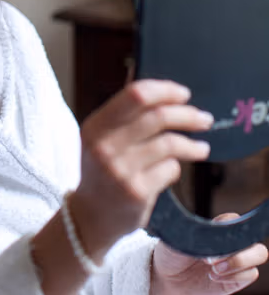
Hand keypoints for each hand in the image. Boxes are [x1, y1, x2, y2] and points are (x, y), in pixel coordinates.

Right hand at [71, 80, 213, 259]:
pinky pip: (170, 170)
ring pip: (169, 144)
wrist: (90, 217)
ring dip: (192, 145)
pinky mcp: (137, 192)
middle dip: (187, 115)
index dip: (165, 90)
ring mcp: (120, 170)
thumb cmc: (102, 171)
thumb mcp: (100, 138)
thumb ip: (122, 111)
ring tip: (202, 148)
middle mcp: (105, 145)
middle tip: (204, 119)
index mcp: (95, 126)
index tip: (184, 94)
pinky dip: (177, 168)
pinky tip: (175, 170)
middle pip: (157, 116)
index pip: (135, 95)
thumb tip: (143, 77)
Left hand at [149, 212, 268, 294]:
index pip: (235, 219)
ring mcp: (235, 261)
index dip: (228, 226)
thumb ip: (196, 234)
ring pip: (259, 254)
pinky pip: (251, 274)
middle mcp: (230, 243)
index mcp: (217, 228)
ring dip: (238, 262)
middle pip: (254, 237)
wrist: (165, 279)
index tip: (211, 236)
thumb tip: (214, 235)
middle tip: (212, 260)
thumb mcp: (177, 239)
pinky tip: (213, 278)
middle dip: (239, 249)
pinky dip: (234, 276)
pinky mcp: (235, 279)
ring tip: (214, 270)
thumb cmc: (170, 254)